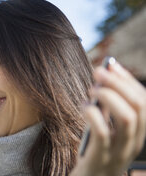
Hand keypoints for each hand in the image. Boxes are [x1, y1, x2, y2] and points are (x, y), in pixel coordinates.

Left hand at [71, 61, 145, 175]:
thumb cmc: (94, 151)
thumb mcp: (105, 128)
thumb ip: (107, 108)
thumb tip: (103, 77)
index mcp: (138, 133)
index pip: (144, 101)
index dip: (129, 80)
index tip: (112, 65)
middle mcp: (133, 142)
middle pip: (139, 106)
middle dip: (119, 83)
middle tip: (98, 72)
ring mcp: (119, 152)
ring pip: (128, 118)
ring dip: (109, 96)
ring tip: (91, 90)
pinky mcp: (100, 158)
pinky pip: (103, 133)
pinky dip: (94, 114)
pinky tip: (84, 107)